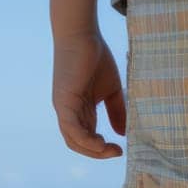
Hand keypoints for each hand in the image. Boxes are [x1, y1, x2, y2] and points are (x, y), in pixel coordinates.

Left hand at [52, 30, 125, 158]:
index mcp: (80, 110)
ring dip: (91, 150)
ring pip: (73, 139)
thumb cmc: (96, 58)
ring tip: (109, 150)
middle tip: (116, 152)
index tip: (120, 149)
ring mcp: (64, 107)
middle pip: (78, 144)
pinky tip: (100, 143)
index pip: (87, 138)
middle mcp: (69, 112)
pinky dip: (84, 139)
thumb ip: (117, 111)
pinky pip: (71, 128)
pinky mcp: (63, 101)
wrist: (82, 34)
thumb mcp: (112, 90)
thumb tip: (124, 134)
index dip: (102, 149)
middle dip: (98, 153)